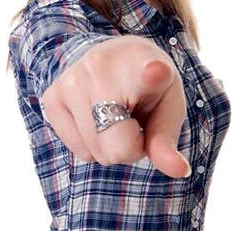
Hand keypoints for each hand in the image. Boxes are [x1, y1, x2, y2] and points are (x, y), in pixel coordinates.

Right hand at [41, 35, 190, 180]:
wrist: (114, 58)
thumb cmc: (149, 89)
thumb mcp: (168, 110)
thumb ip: (167, 141)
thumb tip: (180, 171)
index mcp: (145, 64)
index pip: (148, 74)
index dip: (152, 76)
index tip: (155, 71)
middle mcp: (102, 67)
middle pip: (117, 148)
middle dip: (129, 147)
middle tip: (132, 119)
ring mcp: (72, 80)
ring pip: (96, 153)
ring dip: (109, 145)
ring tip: (114, 114)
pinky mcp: (51, 97)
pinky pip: (79, 150)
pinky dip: (90, 144)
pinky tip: (95, 116)